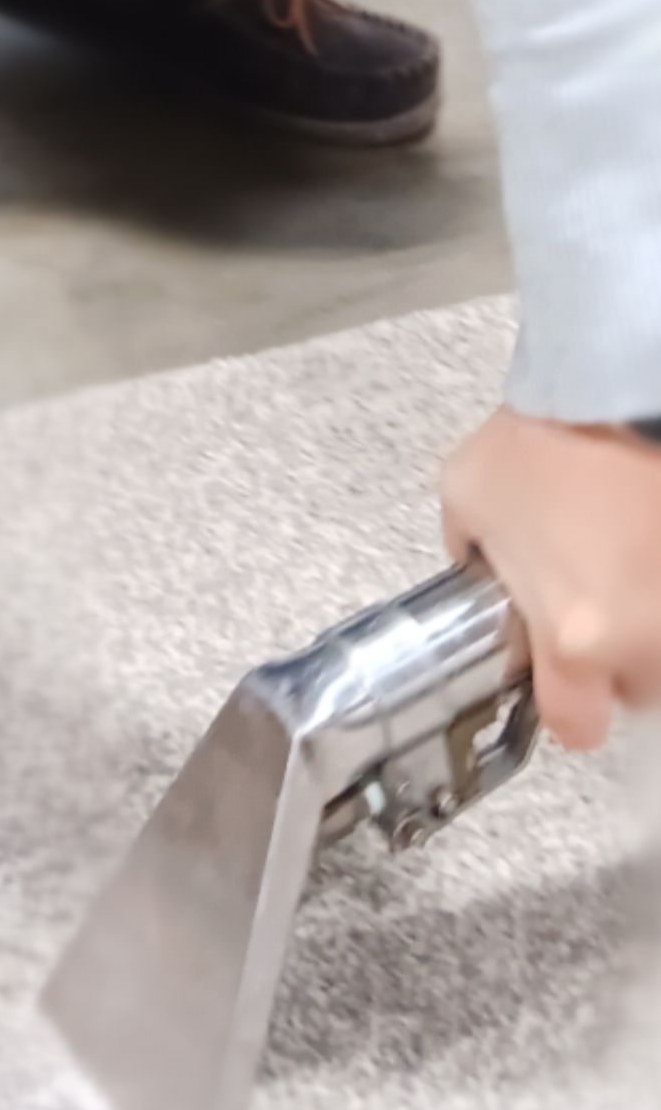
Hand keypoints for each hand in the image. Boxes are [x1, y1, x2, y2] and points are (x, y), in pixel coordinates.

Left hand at [441, 408, 660, 750]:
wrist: (623, 382)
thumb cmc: (547, 437)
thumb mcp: (466, 495)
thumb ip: (470, 553)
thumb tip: (483, 570)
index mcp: (573, 638)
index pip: (576, 727)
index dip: (568, 702)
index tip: (563, 670)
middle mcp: (645, 641)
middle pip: (637, 687)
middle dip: (619, 654)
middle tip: (599, 595)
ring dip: (651, 616)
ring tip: (633, 556)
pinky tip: (650, 539)